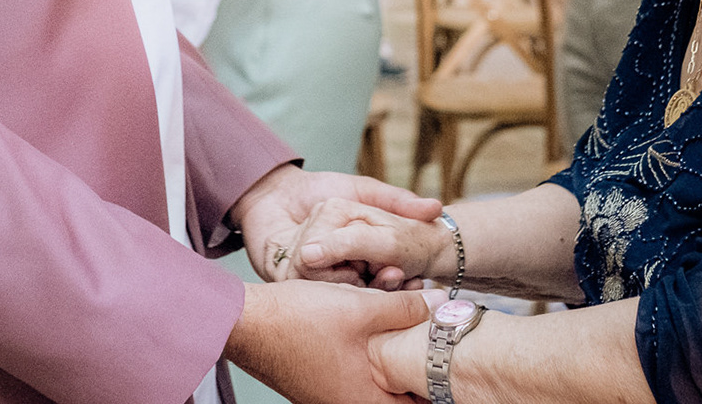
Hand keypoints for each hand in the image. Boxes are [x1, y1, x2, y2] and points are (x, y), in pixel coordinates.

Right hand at [227, 280, 434, 403]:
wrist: (248, 322)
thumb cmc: (299, 321)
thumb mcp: (363, 308)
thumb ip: (406, 308)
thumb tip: (439, 306)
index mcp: (366, 401)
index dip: (438, 382)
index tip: (453, 360)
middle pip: (399, 394)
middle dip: (417, 366)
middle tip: (433, 338)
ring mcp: (332, 395)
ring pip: (378, 381)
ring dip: (393, 356)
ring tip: (407, 324)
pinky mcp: (319, 381)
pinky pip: (357, 373)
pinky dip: (371, 354)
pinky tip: (374, 326)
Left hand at [232, 164, 441, 283]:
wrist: (275, 189)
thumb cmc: (319, 188)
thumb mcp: (364, 191)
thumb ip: (397, 200)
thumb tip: (438, 208)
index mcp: (356, 262)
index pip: (382, 280)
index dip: (394, 280)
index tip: (402, 271)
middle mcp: (336, 276)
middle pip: (361, 291)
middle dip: (374, 284)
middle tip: (385, 270)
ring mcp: (311, 282)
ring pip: (336, 289)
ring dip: (340, 271)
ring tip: (331, 248)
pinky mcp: (286, 280)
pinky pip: (305, 282)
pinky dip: (311, 264)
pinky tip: (309, 247)